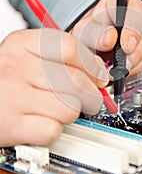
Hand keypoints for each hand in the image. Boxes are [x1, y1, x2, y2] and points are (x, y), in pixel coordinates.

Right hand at [0, 29, 107, 145]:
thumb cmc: (3, 79)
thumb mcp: (24, 55)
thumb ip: (60, 57)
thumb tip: (99, 71)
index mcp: (21, 44)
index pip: (71, 47)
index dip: (92, 65)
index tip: (100, 76)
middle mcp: (16, 66)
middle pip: (76, 81)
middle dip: (91, 95)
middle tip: (88, 99)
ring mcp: (12, 96)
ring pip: (70, 108)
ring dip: (70, 112)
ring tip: (57, 109)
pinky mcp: (10, 125)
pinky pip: (53, 130)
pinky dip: (53, 130)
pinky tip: (41, 122)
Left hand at [72, 0, 141, 74]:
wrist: (95, 39)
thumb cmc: (91, 31)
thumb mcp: (83, 29)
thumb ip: (93, 33)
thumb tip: (109, 39)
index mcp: (123, 0)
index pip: (137, 11)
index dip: (133, 31)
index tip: (126, 47)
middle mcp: (141, 11)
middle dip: (138, 53)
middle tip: (123, 67)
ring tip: (126, 69)